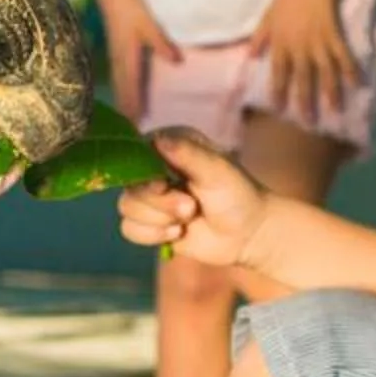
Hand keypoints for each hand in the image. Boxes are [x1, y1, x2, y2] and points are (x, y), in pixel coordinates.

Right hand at [99, 0, 179, 118]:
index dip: (134, 107)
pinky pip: (118, 77)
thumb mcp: (149, 25)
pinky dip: (122, 90)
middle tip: (132, 131)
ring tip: (128, 119)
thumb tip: (177, 62)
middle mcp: (119, 61)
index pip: (131, 88)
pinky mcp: (116, 53)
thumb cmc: (133, 9)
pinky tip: (125, 95)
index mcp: (127, 57)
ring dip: (124, 102)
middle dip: (127, 111)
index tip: (137, 124)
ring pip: (119, 85)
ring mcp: (116, 57)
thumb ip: (162, 44)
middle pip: (123, 91)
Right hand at [117, 128, 271, 269]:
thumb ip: (189, 154)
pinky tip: (177, 234)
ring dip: (158, 220)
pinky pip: (129, 229)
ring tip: (188, 220)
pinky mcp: (149, 222)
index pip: (136, 151)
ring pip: (127, 208)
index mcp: (170, 144)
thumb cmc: (238, 195)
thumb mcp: (217, 171)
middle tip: (191, 208)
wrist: (248, 234)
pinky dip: (152, 236)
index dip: (143, 172)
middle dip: (160, 203)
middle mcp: (155, 167)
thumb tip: (158, 140)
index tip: (163, 185)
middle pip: (130, 184)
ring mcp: (150, 196)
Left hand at [255, 0, 354, 120]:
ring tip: (335, 110)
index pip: (278, 74)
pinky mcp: (334, 36)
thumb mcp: (266, 19)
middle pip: (302, 79)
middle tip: (307, 122)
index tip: (278, 109)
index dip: (278, 92)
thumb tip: (250, 58)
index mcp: (281, 45)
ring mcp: (319, 44)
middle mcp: (300, 49)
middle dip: (304, 102)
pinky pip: (343, 56)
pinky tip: (356, 84)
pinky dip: (350, 70)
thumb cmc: (286, 0)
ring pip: (325, 73)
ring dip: (330, 93)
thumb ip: (259, 39)